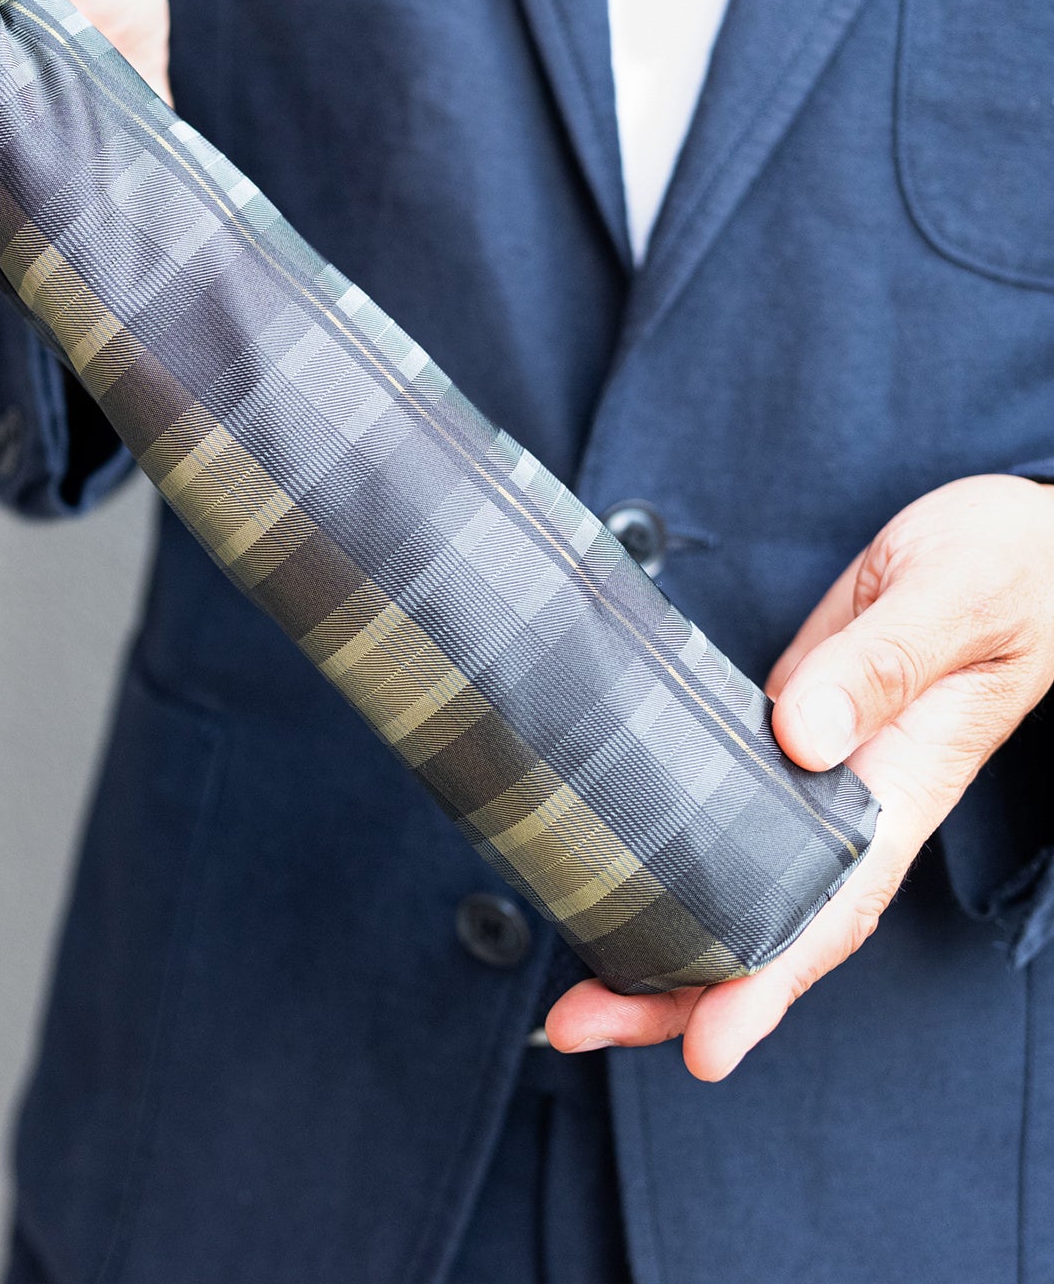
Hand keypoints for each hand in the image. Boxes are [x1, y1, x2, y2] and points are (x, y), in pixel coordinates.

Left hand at [548, 472, 1053, 1079]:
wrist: (1015, 543)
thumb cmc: (1001, 566)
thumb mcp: (949, 598)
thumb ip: (880, 664)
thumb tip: (802, 735)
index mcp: (906, 783)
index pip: (832, 908)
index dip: (767, 981)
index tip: (708, 1043)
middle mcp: (858, 801)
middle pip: (772, 925)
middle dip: (682, 989)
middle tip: (579, 1024)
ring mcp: (818, 776)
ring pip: (743, 886)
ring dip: (663, 943)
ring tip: (576, 994)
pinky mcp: (783, 734)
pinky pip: (730, 825)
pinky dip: (674, 864)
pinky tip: (611, 885)